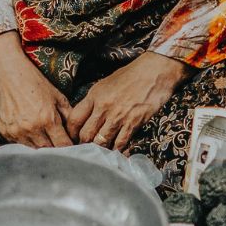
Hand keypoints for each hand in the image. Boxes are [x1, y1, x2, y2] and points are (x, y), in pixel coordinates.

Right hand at [0, 32, 72, 147]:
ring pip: (33, 148)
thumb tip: (75, 131)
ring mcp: (17, 131)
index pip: (62, 144)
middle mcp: (32, 128)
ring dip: (40, 144)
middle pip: (48, 149)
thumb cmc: (34, 82)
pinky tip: (29, 130)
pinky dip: (26, 140)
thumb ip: (68, 115)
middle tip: (58, 140)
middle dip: (55, 147)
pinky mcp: (5, 132)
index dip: (68, 146)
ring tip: (44, 135)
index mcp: (47, 119)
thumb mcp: (57, 96)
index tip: (70, 144)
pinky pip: (20, 143)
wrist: (8, 74)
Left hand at [67, 51, 189, 151]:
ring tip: (101, 154)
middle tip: (86, 150)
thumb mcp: (106, 83)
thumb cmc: (131, 75)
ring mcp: (118, 116)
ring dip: (100, 150)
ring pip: (101, 142)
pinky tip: (117, 152)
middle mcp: (103, 107)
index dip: (71, 133)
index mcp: (94, 96)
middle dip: (84, 145)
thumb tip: (87, 117)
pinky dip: (117, 151)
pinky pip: (120, 143)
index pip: (74, 119)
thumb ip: (94, 100)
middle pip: (85, 135)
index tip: (74, 138)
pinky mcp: (133, 123)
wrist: (154, 71)